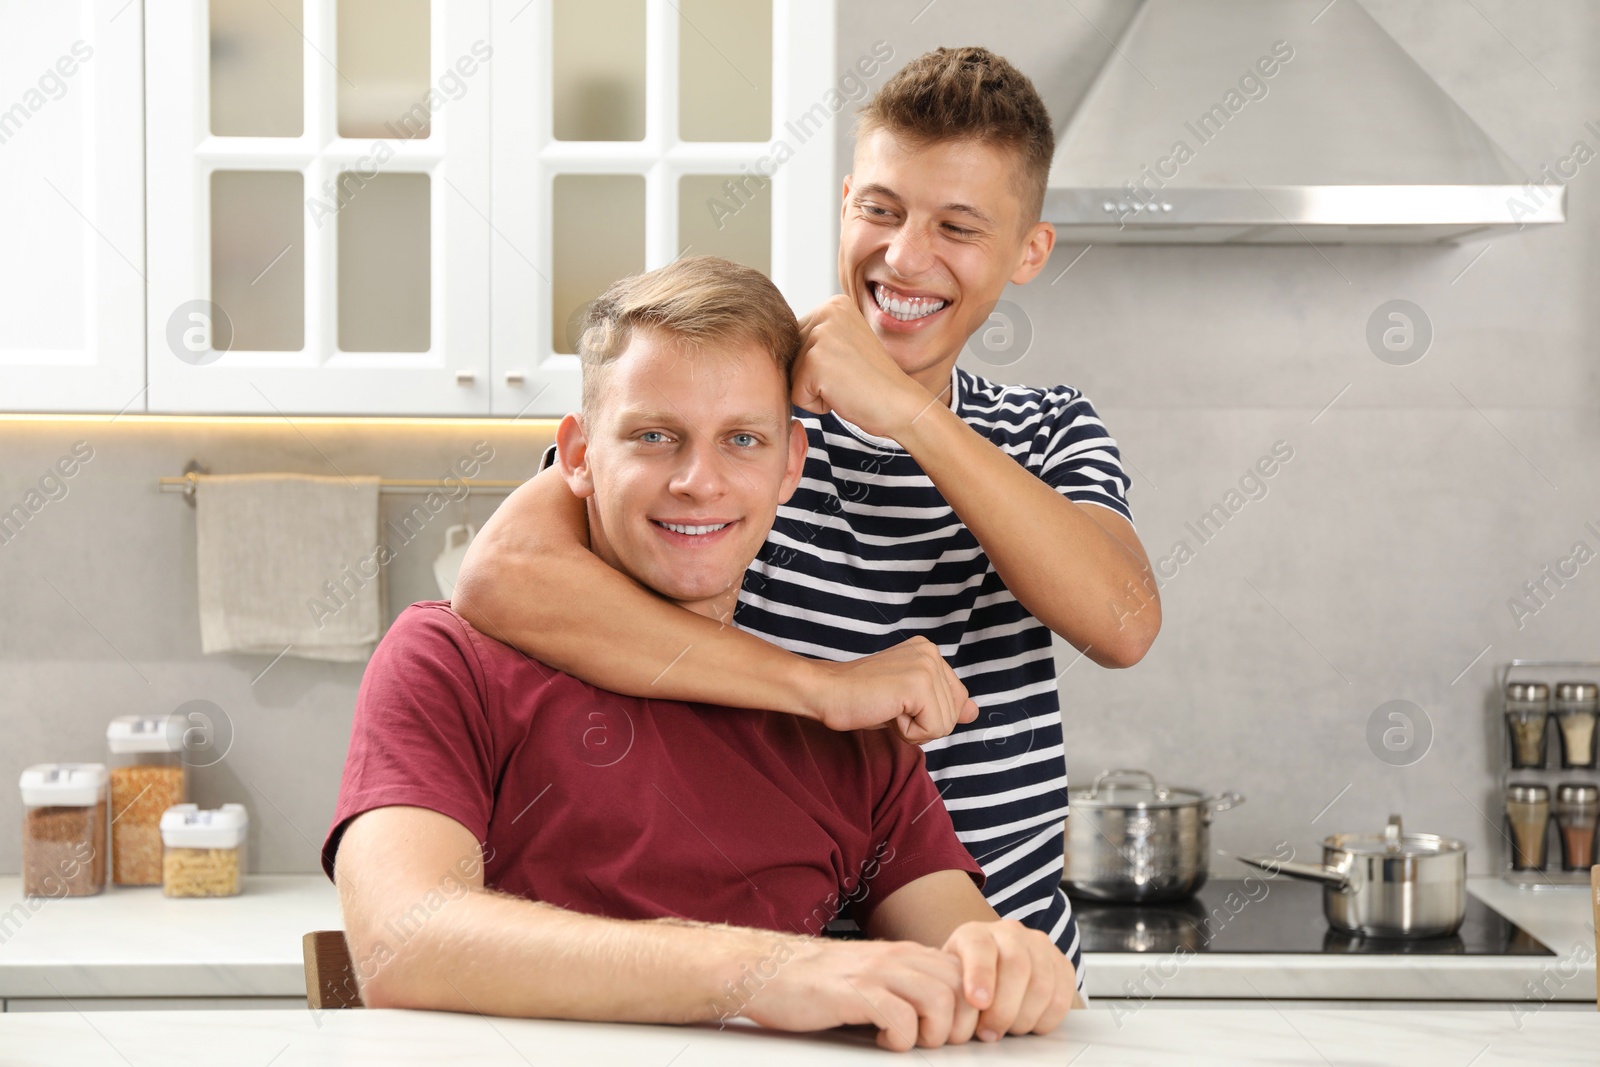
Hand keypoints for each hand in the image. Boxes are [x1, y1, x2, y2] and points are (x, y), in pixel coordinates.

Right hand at [739, 937, 978, 1050]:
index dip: (970, 1010)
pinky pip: (900, 1017)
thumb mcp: (874, 974)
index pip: (966, 975)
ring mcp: (876, 971)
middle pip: (962, 987)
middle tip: (933, 1044)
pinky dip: (900, 1039)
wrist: (768, 970)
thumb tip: (947, 1012)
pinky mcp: (853, 992)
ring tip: (909, 1042)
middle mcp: (897, 956)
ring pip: (939, 999)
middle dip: (958, 1026)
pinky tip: (881, 1040)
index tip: (954, 1035)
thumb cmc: (820, 982)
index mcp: (907, 953)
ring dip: (932, 1033)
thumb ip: (908, 984)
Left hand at [794, 295, 936, 441]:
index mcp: (834, 304)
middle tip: (848, 378)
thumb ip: (816, 338)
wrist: (901, 405)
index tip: (848, 366)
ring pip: (791, 375)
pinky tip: (843, 395)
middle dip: (812, 376)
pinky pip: (796, 395)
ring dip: (814, 391)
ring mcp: (821, 334)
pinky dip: (816, 404)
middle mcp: (827, 311)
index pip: (796, 339)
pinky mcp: (815, 361)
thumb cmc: (873, 383)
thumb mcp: (844, 345)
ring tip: (846, 385)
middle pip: (790, 355)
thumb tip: (775, 343)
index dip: (817, 364)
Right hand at [810, 637, 978, 743]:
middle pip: (954, 713)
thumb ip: (943, 705)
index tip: (896, 701)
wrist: (825, 693)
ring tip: (886, 708)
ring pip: (946, 724)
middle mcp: (932, 652)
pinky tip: (887, 712)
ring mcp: (926, 665)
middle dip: (922, 724)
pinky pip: (933, 729)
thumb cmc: (860, 699)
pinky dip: (908, 733)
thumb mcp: (909, 703)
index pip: (957, 699)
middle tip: (888, 706)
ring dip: (914, 729)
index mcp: (930, 652)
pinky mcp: (918, 684)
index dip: (927, 714)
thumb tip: (974, 712)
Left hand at [943, 919, 1076, 1039]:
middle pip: (1016, 966)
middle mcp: (1010, 933)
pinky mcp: (1061, 965)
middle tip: (989, 1032)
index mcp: (977, 933)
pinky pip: (1062, 996)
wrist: (994, 968)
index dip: (980, 975)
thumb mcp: (951, 979)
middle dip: (1004, 1008)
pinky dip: (1046, 1018)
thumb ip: (954, 991)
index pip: (980, 947)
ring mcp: (1039, 947)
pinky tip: (1030, 1023)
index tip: (977, 1002)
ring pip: (1042, 984)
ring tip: (1008, 1029)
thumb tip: (959, 1017)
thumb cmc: (967, 979)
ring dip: (1024, 1017)